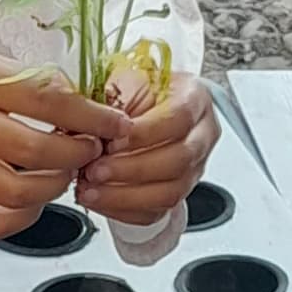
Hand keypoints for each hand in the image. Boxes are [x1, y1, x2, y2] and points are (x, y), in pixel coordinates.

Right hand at [0, 39, 122, 239]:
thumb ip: (22, 82)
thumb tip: (84, 107)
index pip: (46, 100)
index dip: (91, 116)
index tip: (115, 123)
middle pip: (37, 152)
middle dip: (80, 154)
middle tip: (92, 148)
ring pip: (19, 194)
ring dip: (57, 187)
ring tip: (64, 171)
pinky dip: (26, 215)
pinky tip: (33, 197)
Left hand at [76, 73, 220, 225]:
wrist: (139, 111)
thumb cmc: (135, 92)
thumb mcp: (125, 79)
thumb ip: (116, 98)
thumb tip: (96, 123)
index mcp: (194, 99)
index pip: (178, 119)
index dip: (145, 133)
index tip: (112, 140)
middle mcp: (201, 136)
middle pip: (178, 160)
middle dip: (132, 169)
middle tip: (95, 170)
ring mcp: (193, 169)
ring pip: (170, 193)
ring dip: (125, 196)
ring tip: (90, 189)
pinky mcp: (176, 193)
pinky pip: (155, 212)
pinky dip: (123, 210)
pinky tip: (98, 200)